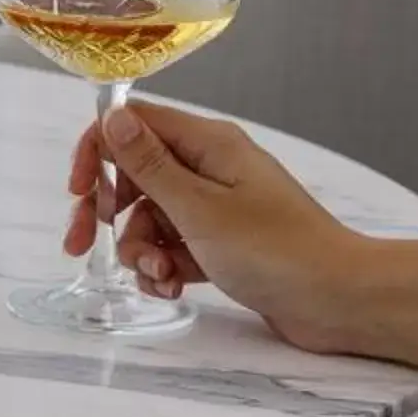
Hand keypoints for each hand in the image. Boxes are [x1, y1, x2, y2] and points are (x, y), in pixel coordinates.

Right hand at [64, 101, 373, 353]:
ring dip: (139, 249)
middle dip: (105, 212)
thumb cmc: (278, 251)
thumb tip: (112, 116)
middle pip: (134, 176)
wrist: (339, 300)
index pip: (134, 124)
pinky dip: (163, 266)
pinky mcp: (222, 244)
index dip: (97, 153)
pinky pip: (172, 247)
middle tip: (82, 245)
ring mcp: (217, 208)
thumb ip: (149, 164)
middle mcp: (211, 169)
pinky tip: (171, 287)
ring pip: (149, 218)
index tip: (78, 192)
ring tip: (158, 275)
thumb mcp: (199, 208)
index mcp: (208, 145)